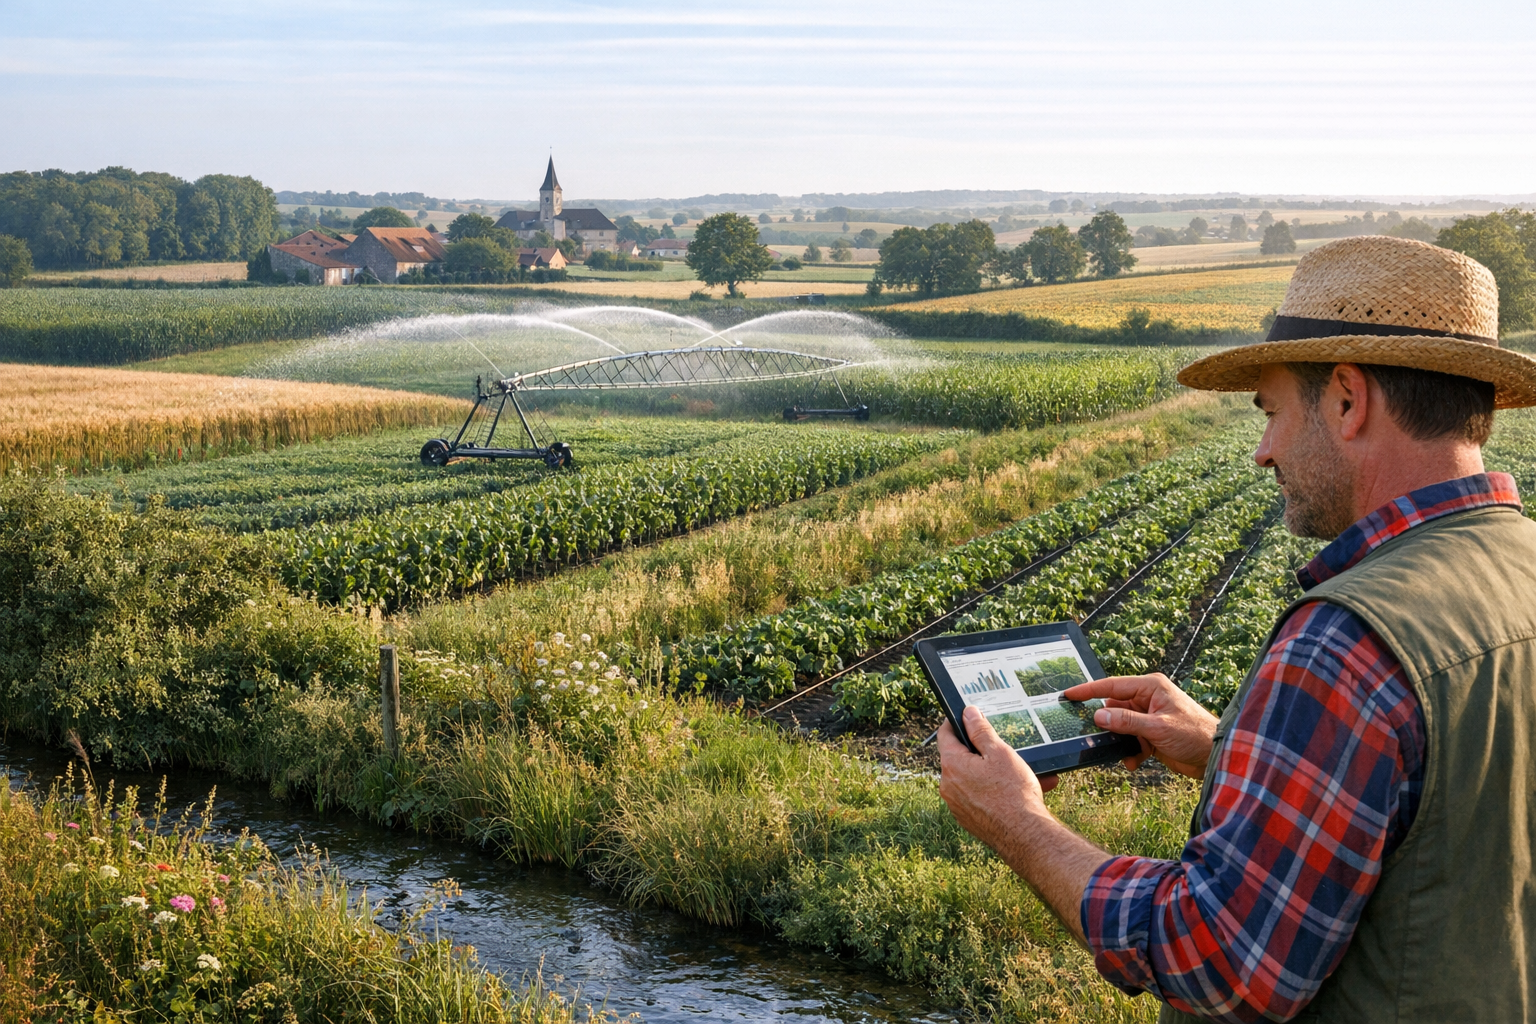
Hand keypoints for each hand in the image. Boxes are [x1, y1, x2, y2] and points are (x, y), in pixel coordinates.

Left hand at [938, 706, 1109, 947]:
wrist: (1025, 837)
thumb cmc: (1013, 791)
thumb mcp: (999, 752)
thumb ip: (980, 730)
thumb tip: (968, 713)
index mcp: (951, 764)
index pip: (945, 734)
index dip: (956, 722)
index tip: (968, 716)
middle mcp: (948, 785)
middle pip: (961, 758)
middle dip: (983, 751)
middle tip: (1005, 747)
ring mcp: (957, 805)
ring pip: (975, 779)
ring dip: (996, 773)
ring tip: (1026, 771)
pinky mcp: (968, 819)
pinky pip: (981, 797)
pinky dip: (997, 791)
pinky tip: (1024, 790)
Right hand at [1062, 673, 1217, 777]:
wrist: (1216, 757)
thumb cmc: (1195, 734)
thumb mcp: (1158, 727)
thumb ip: (1126, 721)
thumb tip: (1099, 716)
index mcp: (1150, 687)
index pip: (1112, 686)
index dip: (1088, 690)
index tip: (1069, 694)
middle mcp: (1148, 699)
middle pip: (1114, 708)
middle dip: (1106, 724)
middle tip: (1092, 735)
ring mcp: (1149, 717)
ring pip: (1120, 726)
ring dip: (1120, 741)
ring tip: (1123, 753)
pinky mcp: (1151, 734)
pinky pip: (1130, 740)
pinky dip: (1130, 751)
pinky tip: (1134, 762)